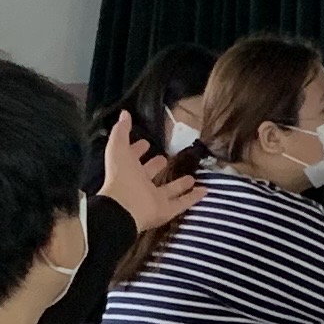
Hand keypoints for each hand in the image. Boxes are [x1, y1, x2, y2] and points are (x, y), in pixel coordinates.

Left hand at [95, 114, 200, 237]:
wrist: (123, 209)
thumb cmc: (121, 177)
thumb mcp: (118, 148)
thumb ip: (121, 131)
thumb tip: (124, 113)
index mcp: (127, 170)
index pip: (132, 157)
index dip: (138, 150)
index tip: (146, 143)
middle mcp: (140, 185)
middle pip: (150, 174)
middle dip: (157, 166)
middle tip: (165, 158)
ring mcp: (153, 200)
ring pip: (169, 190)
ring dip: (179, 184)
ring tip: (191, 176)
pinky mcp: (165, 211)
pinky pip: (182, 203)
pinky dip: (193, 198)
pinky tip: (205, 191)